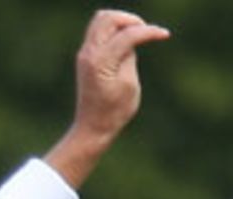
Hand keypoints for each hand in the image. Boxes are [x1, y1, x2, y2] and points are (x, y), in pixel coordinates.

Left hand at [72, 10, 169, 144]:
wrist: (91, 129)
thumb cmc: (113, 112)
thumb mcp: (129, 83)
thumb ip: (129, 55)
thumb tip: (131, 39)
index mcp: (100, 62)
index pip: (128, 35)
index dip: (149, 32)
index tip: (164, 35)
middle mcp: (89, 55)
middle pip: (109, 18)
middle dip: (131, 20)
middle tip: (145, 33)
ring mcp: (85, 55)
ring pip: (101, 20)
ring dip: (121, 22)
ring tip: (136, 35)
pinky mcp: (86, 57)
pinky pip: (99, 31)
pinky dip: (114, 30)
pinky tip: (127, 41)